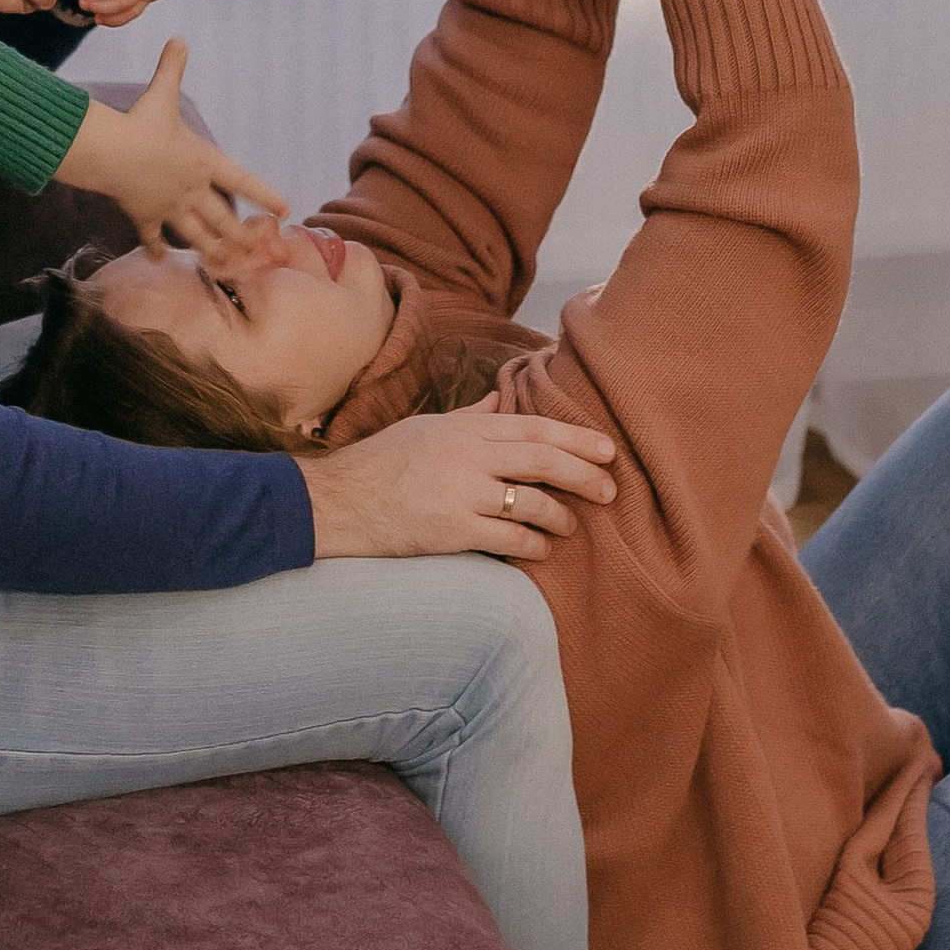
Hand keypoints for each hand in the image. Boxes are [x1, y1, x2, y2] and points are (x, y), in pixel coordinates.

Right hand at [53, 38, 286, 257]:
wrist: (113, 153)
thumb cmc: (142, 123)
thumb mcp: (162, 93)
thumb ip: (172, 68)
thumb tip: (179, 38)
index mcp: (205, 161)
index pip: (244, 181)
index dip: (266, 195)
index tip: (286, 209)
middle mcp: (193, 190)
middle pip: (222, 219)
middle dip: (240, 235)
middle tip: (254, 249)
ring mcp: (170, 207)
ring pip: (195, 235)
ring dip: (209, 249)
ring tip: (221, 261)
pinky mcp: (145, 216)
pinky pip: (152, 236)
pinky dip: (155, 248)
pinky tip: (159, 260)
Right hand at [298, 403, 617, 561]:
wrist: (339, 500)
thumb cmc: (382, 461)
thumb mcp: (426, 427)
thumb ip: (468, 416)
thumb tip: (499, 399)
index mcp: (466, 428)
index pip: (534, 428)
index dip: (576, 438)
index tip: (607, 450)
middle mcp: (468, 455)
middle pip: (543, 460)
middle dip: (584, 474)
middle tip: (610, 490)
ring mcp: (461, 493)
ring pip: (531, 502)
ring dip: (560, 517)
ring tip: (571, 526)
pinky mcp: (452, 530)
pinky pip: (508, 538)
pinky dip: (532, 545)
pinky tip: (542, 550)